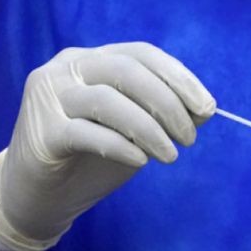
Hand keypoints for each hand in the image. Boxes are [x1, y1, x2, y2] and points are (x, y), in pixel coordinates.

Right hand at [0, 42, 214, 250]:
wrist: (42, 195)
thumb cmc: (93, 157)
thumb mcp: (136, 133)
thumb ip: (165, 116)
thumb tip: (205, 109)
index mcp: (92, 60)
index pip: (141, 54)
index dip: (179, 78)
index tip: (207, 108)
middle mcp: (67, 69)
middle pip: (126, 71)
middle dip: (168, 104)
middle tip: (190, 139)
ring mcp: (49, 98)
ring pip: (107, 100)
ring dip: (149, 129)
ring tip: (171, 156)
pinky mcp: (42, 133)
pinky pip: (87, 133)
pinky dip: (121, 146)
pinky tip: (141, 161)